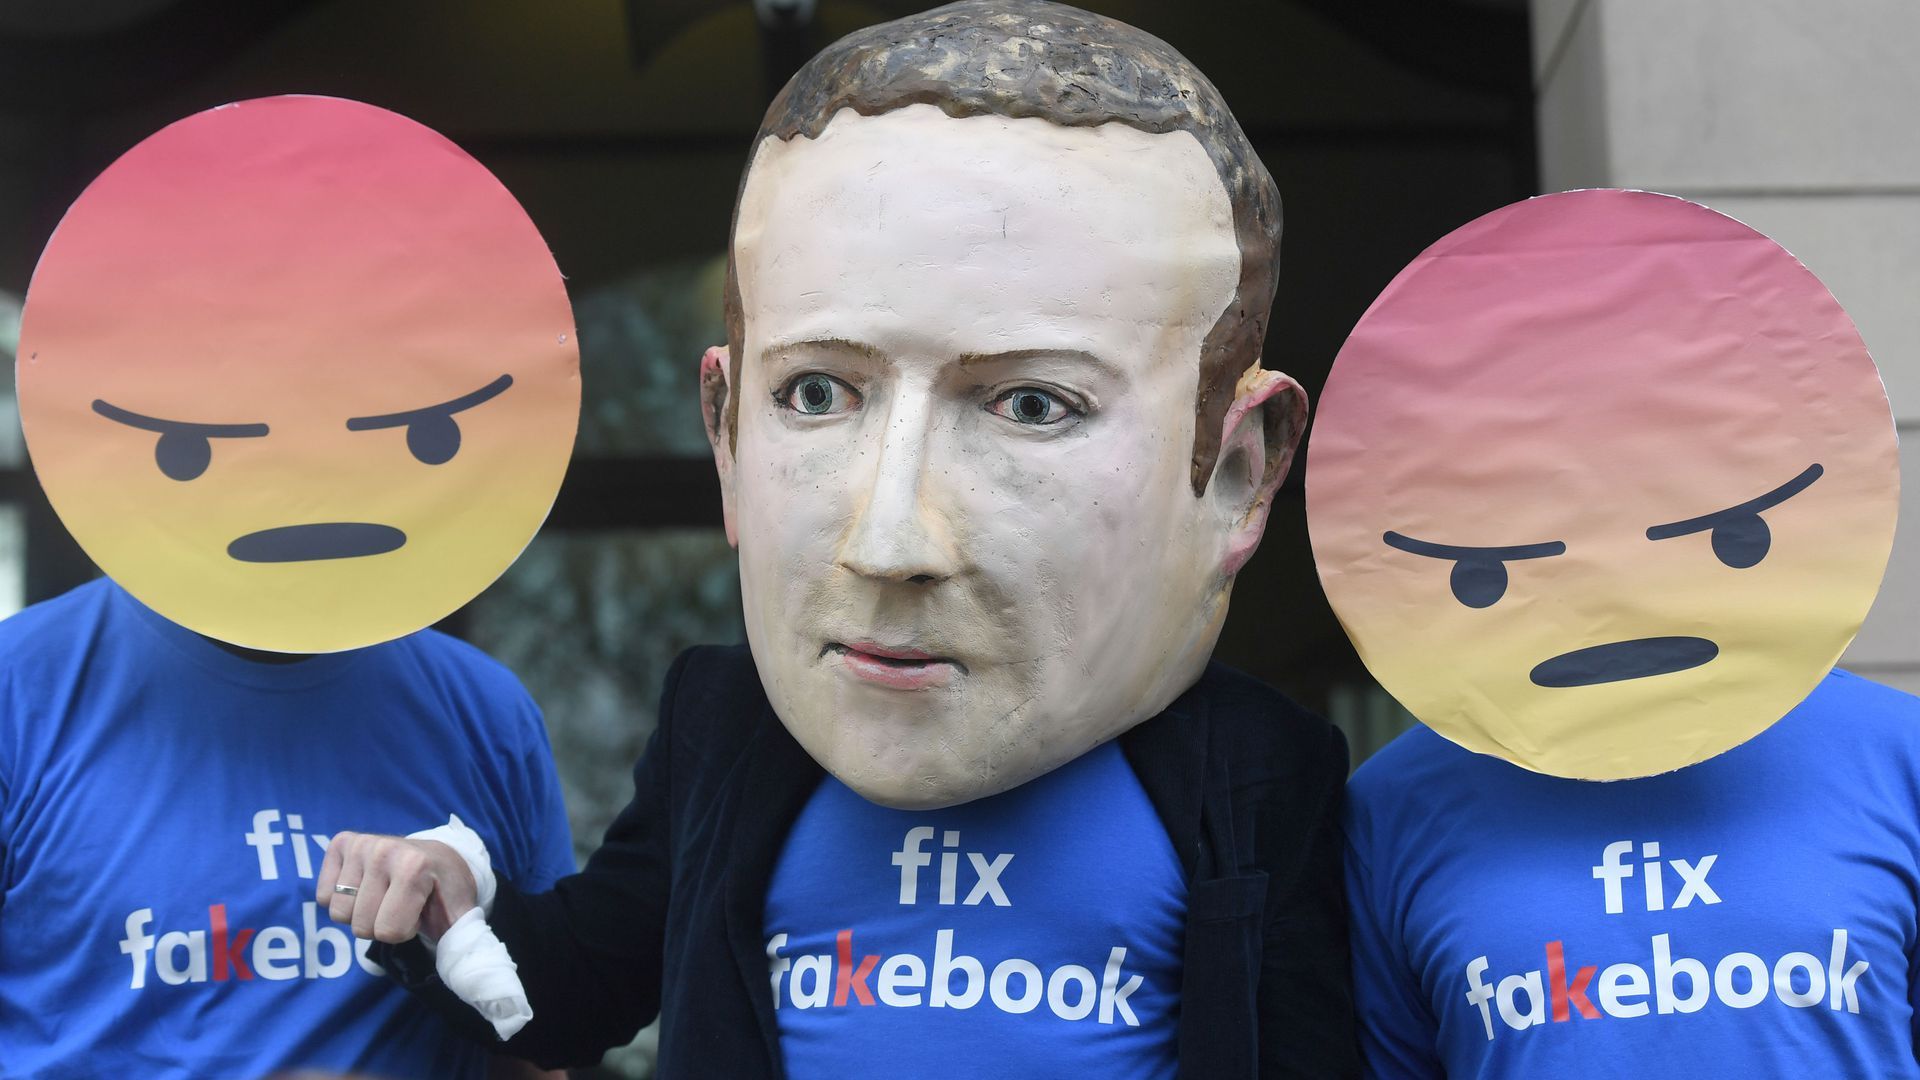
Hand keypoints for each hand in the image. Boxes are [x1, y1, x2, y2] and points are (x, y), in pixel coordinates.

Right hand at [317, 831, 477, 942]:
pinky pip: (323, 895)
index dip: (404, 931)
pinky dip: (341, 897)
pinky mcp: (341, 842)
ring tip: (385, 894)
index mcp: (414, 867)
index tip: (419, 913)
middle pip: (359, 925)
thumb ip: (469, 951)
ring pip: (338, 913)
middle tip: (400, 905)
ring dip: (360, 912)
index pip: (387, 931)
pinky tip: (367, 884)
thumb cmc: (447, 893)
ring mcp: (361, 844)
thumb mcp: (462, 920)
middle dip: (380, 924)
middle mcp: (384, 849)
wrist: (440, 857)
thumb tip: (490, 994)